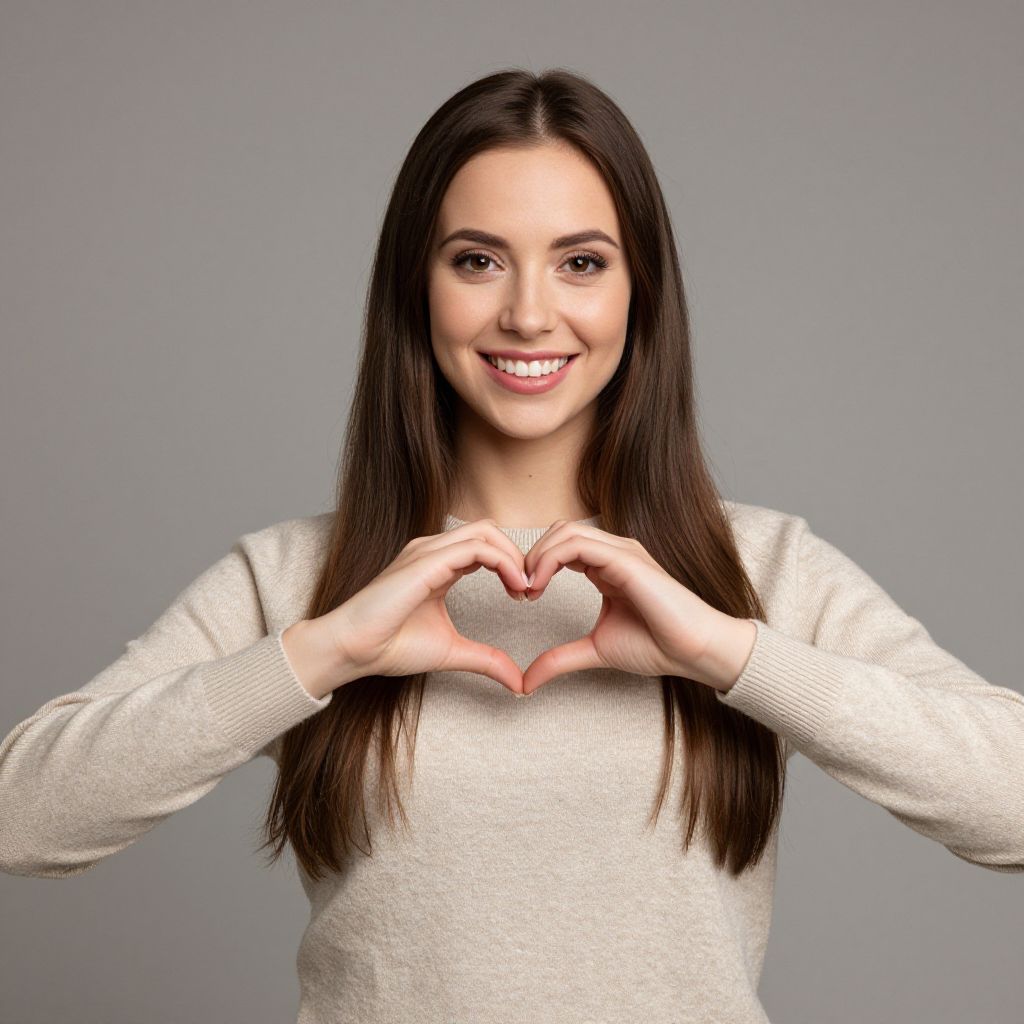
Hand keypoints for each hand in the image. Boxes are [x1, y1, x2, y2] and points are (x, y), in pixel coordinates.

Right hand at [323, 519, 530, 694]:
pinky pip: (476, 547)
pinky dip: (503, 562)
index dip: (511, 565)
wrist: (354, 649)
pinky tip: (514, 587)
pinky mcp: (426, 561)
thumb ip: (487, 660)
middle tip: (530, 589)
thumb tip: (519, 683)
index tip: (525, 596)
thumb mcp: (453, 652)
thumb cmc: (391, 646)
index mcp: (438, 565)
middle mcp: (433, 551)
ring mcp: (428, 551)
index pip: (485, 546)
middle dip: (516, 555)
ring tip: (525, 589)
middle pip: (489, 531)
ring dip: (513, 557)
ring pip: (485, 532)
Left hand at [519, 519, 732, 695]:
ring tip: (528, 588)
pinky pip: (577, 545)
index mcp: (606, 566)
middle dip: (531, 556)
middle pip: (558, 531)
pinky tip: (539, 585)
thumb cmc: (657, 646)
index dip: (535, 565)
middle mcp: (613, 552)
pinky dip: (549, 560)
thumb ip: (560, 659)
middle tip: (520, 591)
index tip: (522, 596)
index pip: (561, 546)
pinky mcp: (625, 559)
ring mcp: (621, 551)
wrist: (693, 650)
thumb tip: (526, 682)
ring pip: (564, 531)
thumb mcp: (595, 650)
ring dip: (536, 556)